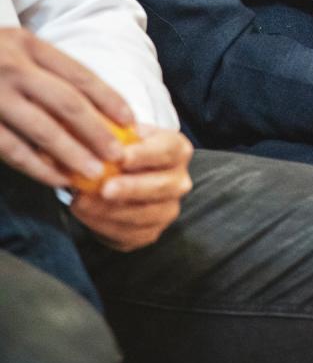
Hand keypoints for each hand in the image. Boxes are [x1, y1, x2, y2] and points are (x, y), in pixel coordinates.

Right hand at [0, 28, 134, 187]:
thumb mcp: (15, 50)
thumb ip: (46, 72)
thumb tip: (97, 108)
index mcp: (28, 45)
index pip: (78, 74)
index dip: (109, 99)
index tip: (131, 121)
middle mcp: (12, 66)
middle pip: (66, 102)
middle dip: (97, 131)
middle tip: (120, 155)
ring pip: (42, 129)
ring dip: (73, 154)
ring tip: (95, 173)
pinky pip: (12, 149)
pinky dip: (37, 166)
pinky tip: (56, 178)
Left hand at [70, 126, 192, 251]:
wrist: (125, 176)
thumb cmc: (123, 148)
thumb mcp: (124, 133)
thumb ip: (116, 131)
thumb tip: (99, 127)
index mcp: (178, 150)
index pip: (168, 150)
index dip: (146, 155)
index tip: (121, 157)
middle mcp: (179, 181)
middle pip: (161, 186)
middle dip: (131, 188)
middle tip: (105, 188)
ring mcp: (168, 209)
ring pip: (145, 215)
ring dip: (111, 211)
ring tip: (82, 202)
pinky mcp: (151, 232)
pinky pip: (131, 235)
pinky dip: (105, 226)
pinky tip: (85, 214)